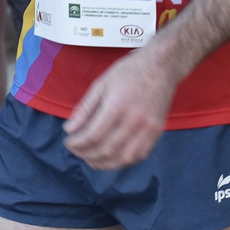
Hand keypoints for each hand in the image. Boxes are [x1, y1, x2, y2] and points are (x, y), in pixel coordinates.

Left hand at [62, 48, 176, 169]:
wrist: (161, 66)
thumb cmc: (129, 71)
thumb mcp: (101, 83)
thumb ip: (85, 108)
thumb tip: (69, 129)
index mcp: (117, 106)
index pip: (93, 135)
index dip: (77, 143)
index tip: (68, 142)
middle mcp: (134, 121)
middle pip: (106, 150)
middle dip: (86, 154)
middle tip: (76, 151)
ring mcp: (148, 129)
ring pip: (123, 158)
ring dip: (104, 163)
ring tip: (90, 159)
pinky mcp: (157, 132)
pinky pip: (139, 155)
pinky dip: (123, 161)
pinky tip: (112, 157)